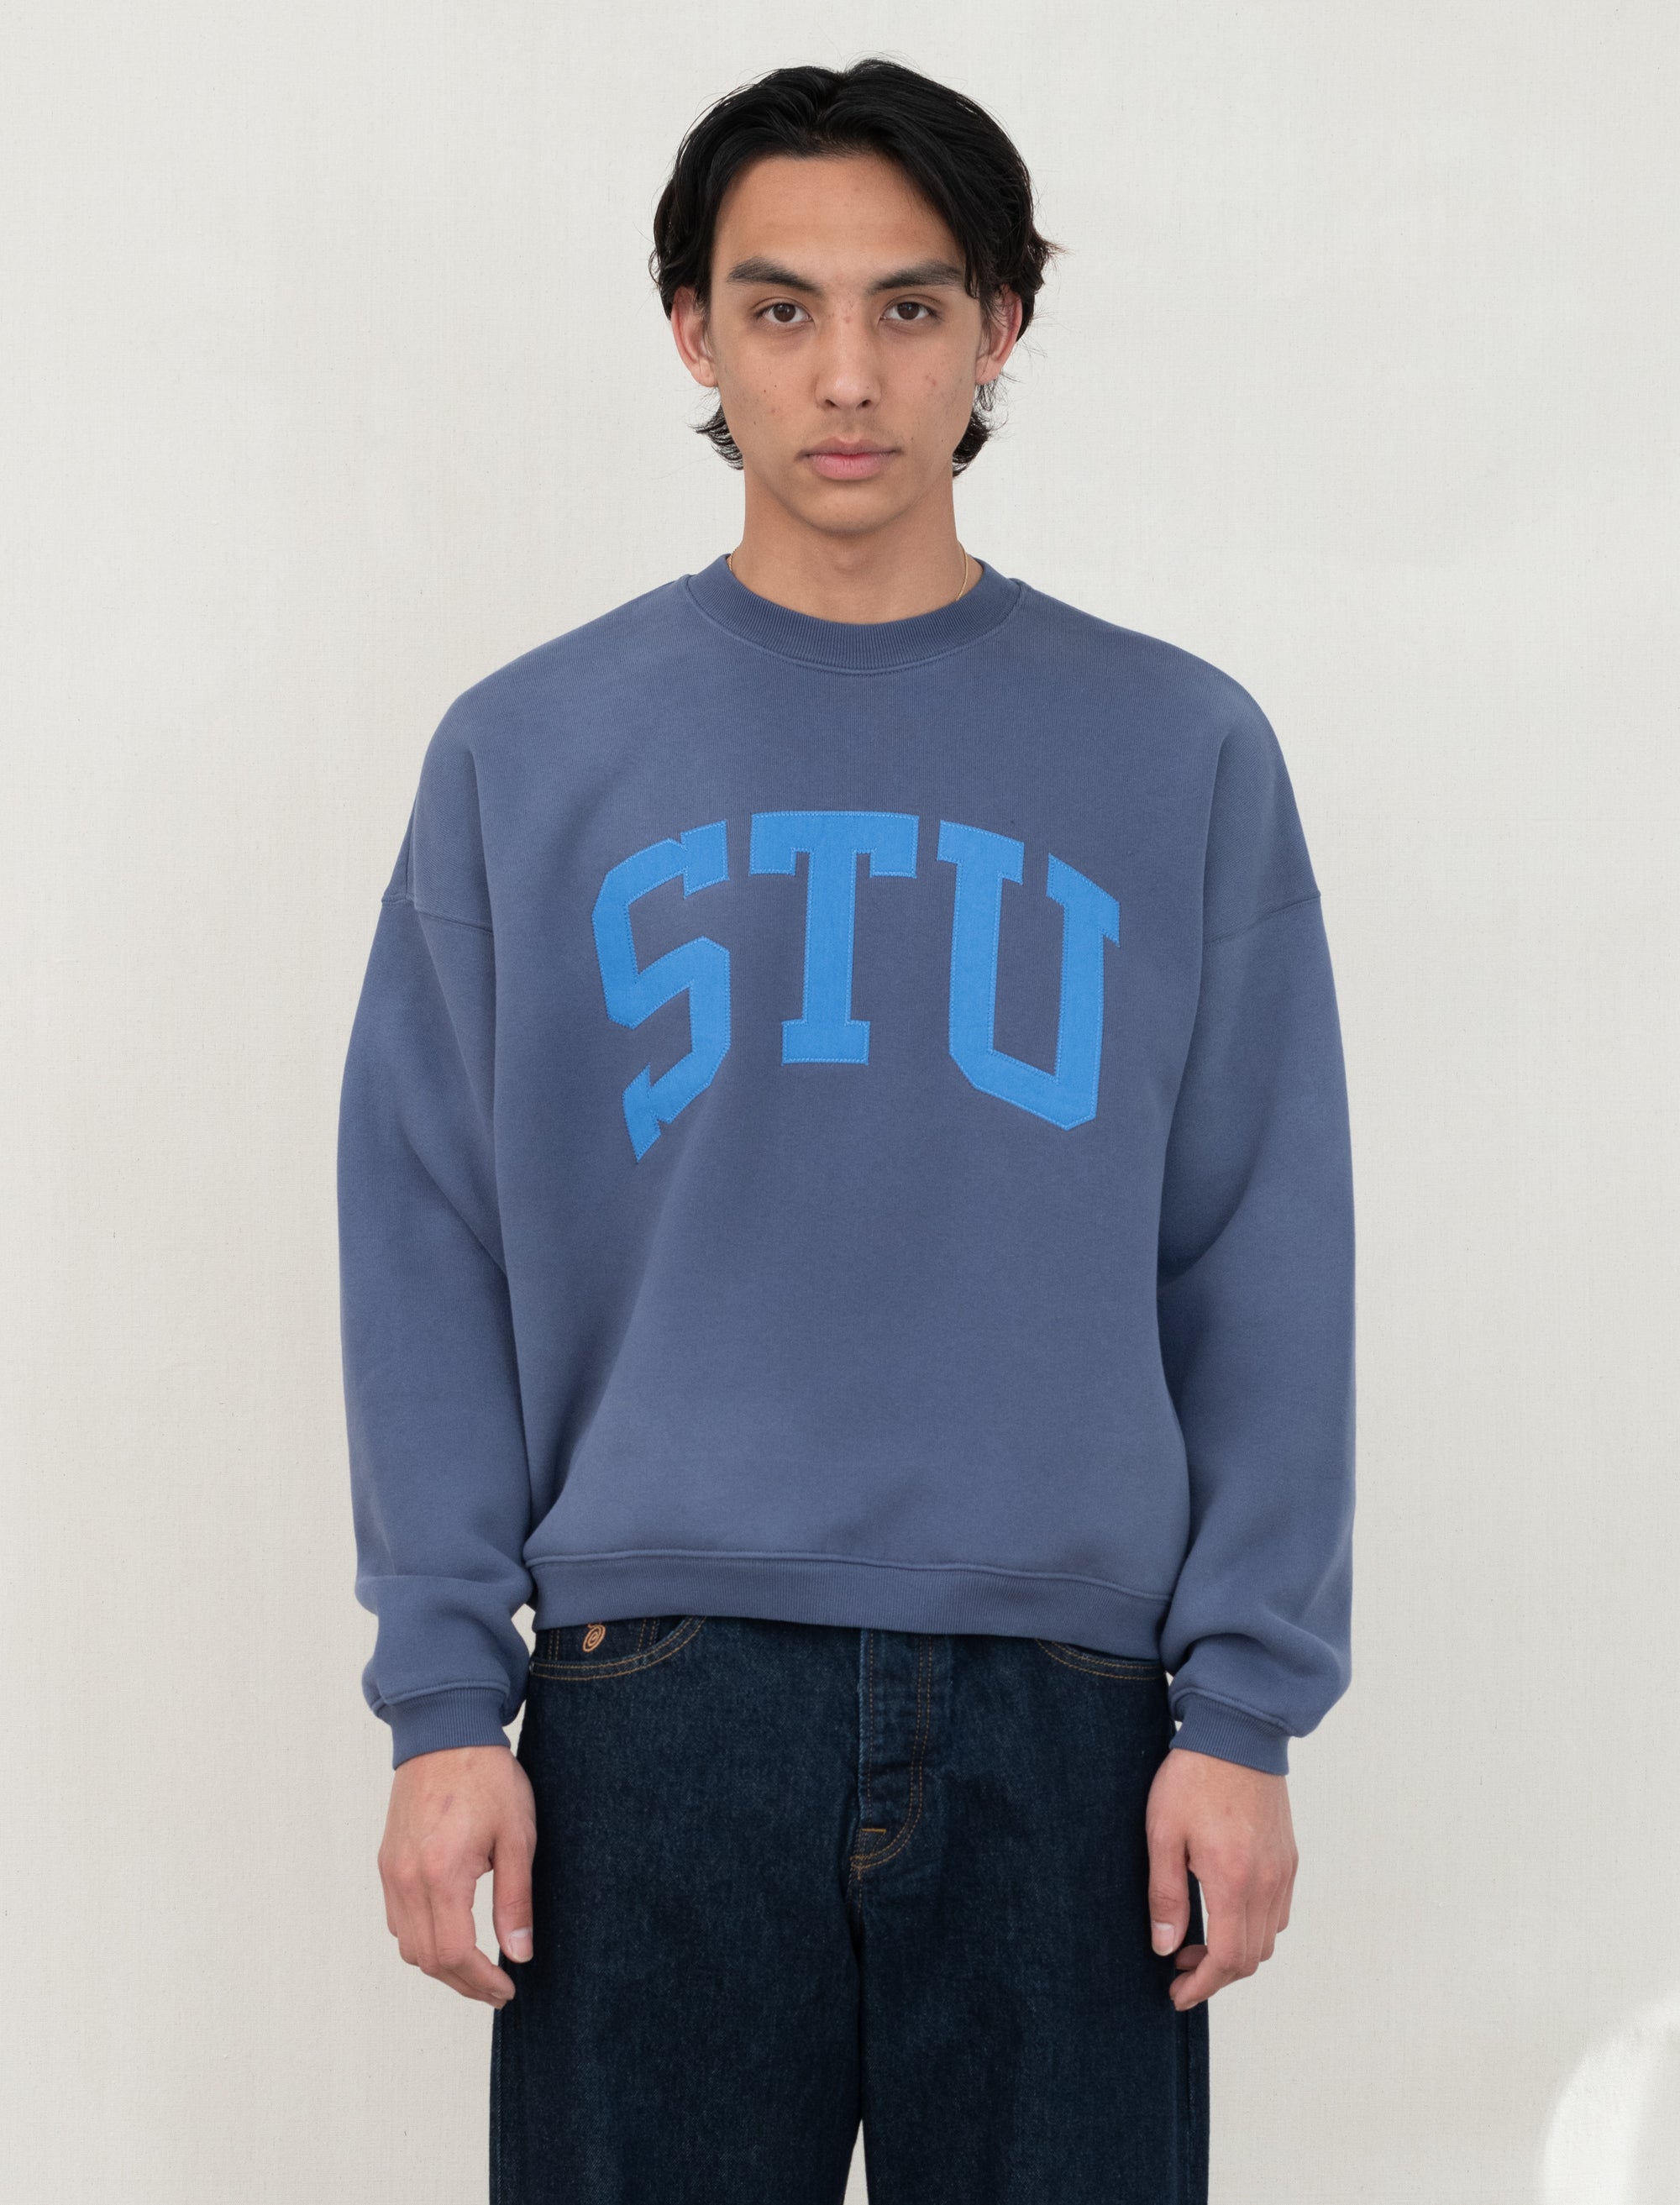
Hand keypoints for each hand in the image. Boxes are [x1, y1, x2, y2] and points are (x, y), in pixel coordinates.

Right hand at [378, 1743, 536, 2006]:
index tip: (507, 1990)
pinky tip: (451, 1932)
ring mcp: (391, 1871)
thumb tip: (519, 1954)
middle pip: (426, 1959)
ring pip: (407, 1944)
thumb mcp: (517, 1836)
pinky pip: (397, 1919)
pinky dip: (421, 1938)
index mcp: (441, 1874)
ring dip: (440, 1964)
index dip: (480, 1982)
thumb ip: (516, 1900)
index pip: (453, 1955)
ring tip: (477, 1966)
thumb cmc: (487, 1778)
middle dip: (462, 1982)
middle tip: (497, 1987)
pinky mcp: (387, 1861)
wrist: (445, 1730)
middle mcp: (406, 1879)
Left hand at [1144, 1746, 1297, 2009]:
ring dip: (1236, 1953)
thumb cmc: (1193, 1777)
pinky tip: (1224, 1911)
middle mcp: (1268, 1882)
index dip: (1202, 1985)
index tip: (1176, 1993)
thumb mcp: (1163, 1833)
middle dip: (1216, 1974)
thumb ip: (1165, 1895)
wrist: (1237, 1732)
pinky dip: (1253, 1927)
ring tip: (1197, 1942)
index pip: (1228, 1959)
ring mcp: (1283, 1870)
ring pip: (1268, 1938)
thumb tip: (1165, 1947)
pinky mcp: (1289, 1856)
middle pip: (1251, 1957)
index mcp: (1234, 1880)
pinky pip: (1278, 1911)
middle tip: (1179, 1968)